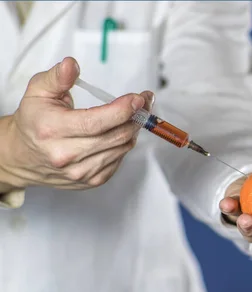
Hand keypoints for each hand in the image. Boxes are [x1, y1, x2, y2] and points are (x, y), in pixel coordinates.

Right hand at [0, 57, 154, 191]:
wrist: (22, 156)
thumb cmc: (34, 121)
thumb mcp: (38, 92)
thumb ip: (57, 77)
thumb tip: (71, 64)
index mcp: (52, 130)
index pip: (95, 122)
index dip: (122, 110)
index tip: (138, 98)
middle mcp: (65, 155)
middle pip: (115, 136)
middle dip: (136, 116)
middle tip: (143, 101)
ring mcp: (80, 172)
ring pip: (122, 148)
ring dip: (133, 128)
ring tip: (135, 113)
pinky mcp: (91, 181)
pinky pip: (120, 159)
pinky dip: (124, 143)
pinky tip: (119, 131)